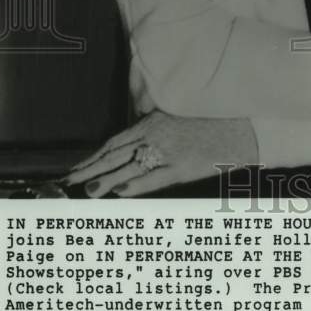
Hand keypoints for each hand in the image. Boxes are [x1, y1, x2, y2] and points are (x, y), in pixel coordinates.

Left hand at [64, 112, 257, 196]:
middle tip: (69, 182)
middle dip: (91, 169)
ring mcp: (168, 152)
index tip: (77, 167)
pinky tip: (118, 192)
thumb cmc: (212, 123)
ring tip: (87, 191)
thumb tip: (134, 140)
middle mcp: (156, 135)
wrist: (242, 129)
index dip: (94, 156)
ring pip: (129, 167)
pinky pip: (153, 179)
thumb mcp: (179, 117)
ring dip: (106, 180)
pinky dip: (134, 185)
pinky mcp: (182, 168)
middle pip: (115, 154)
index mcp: (154, 121)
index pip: (115, 141)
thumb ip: (155, 126)